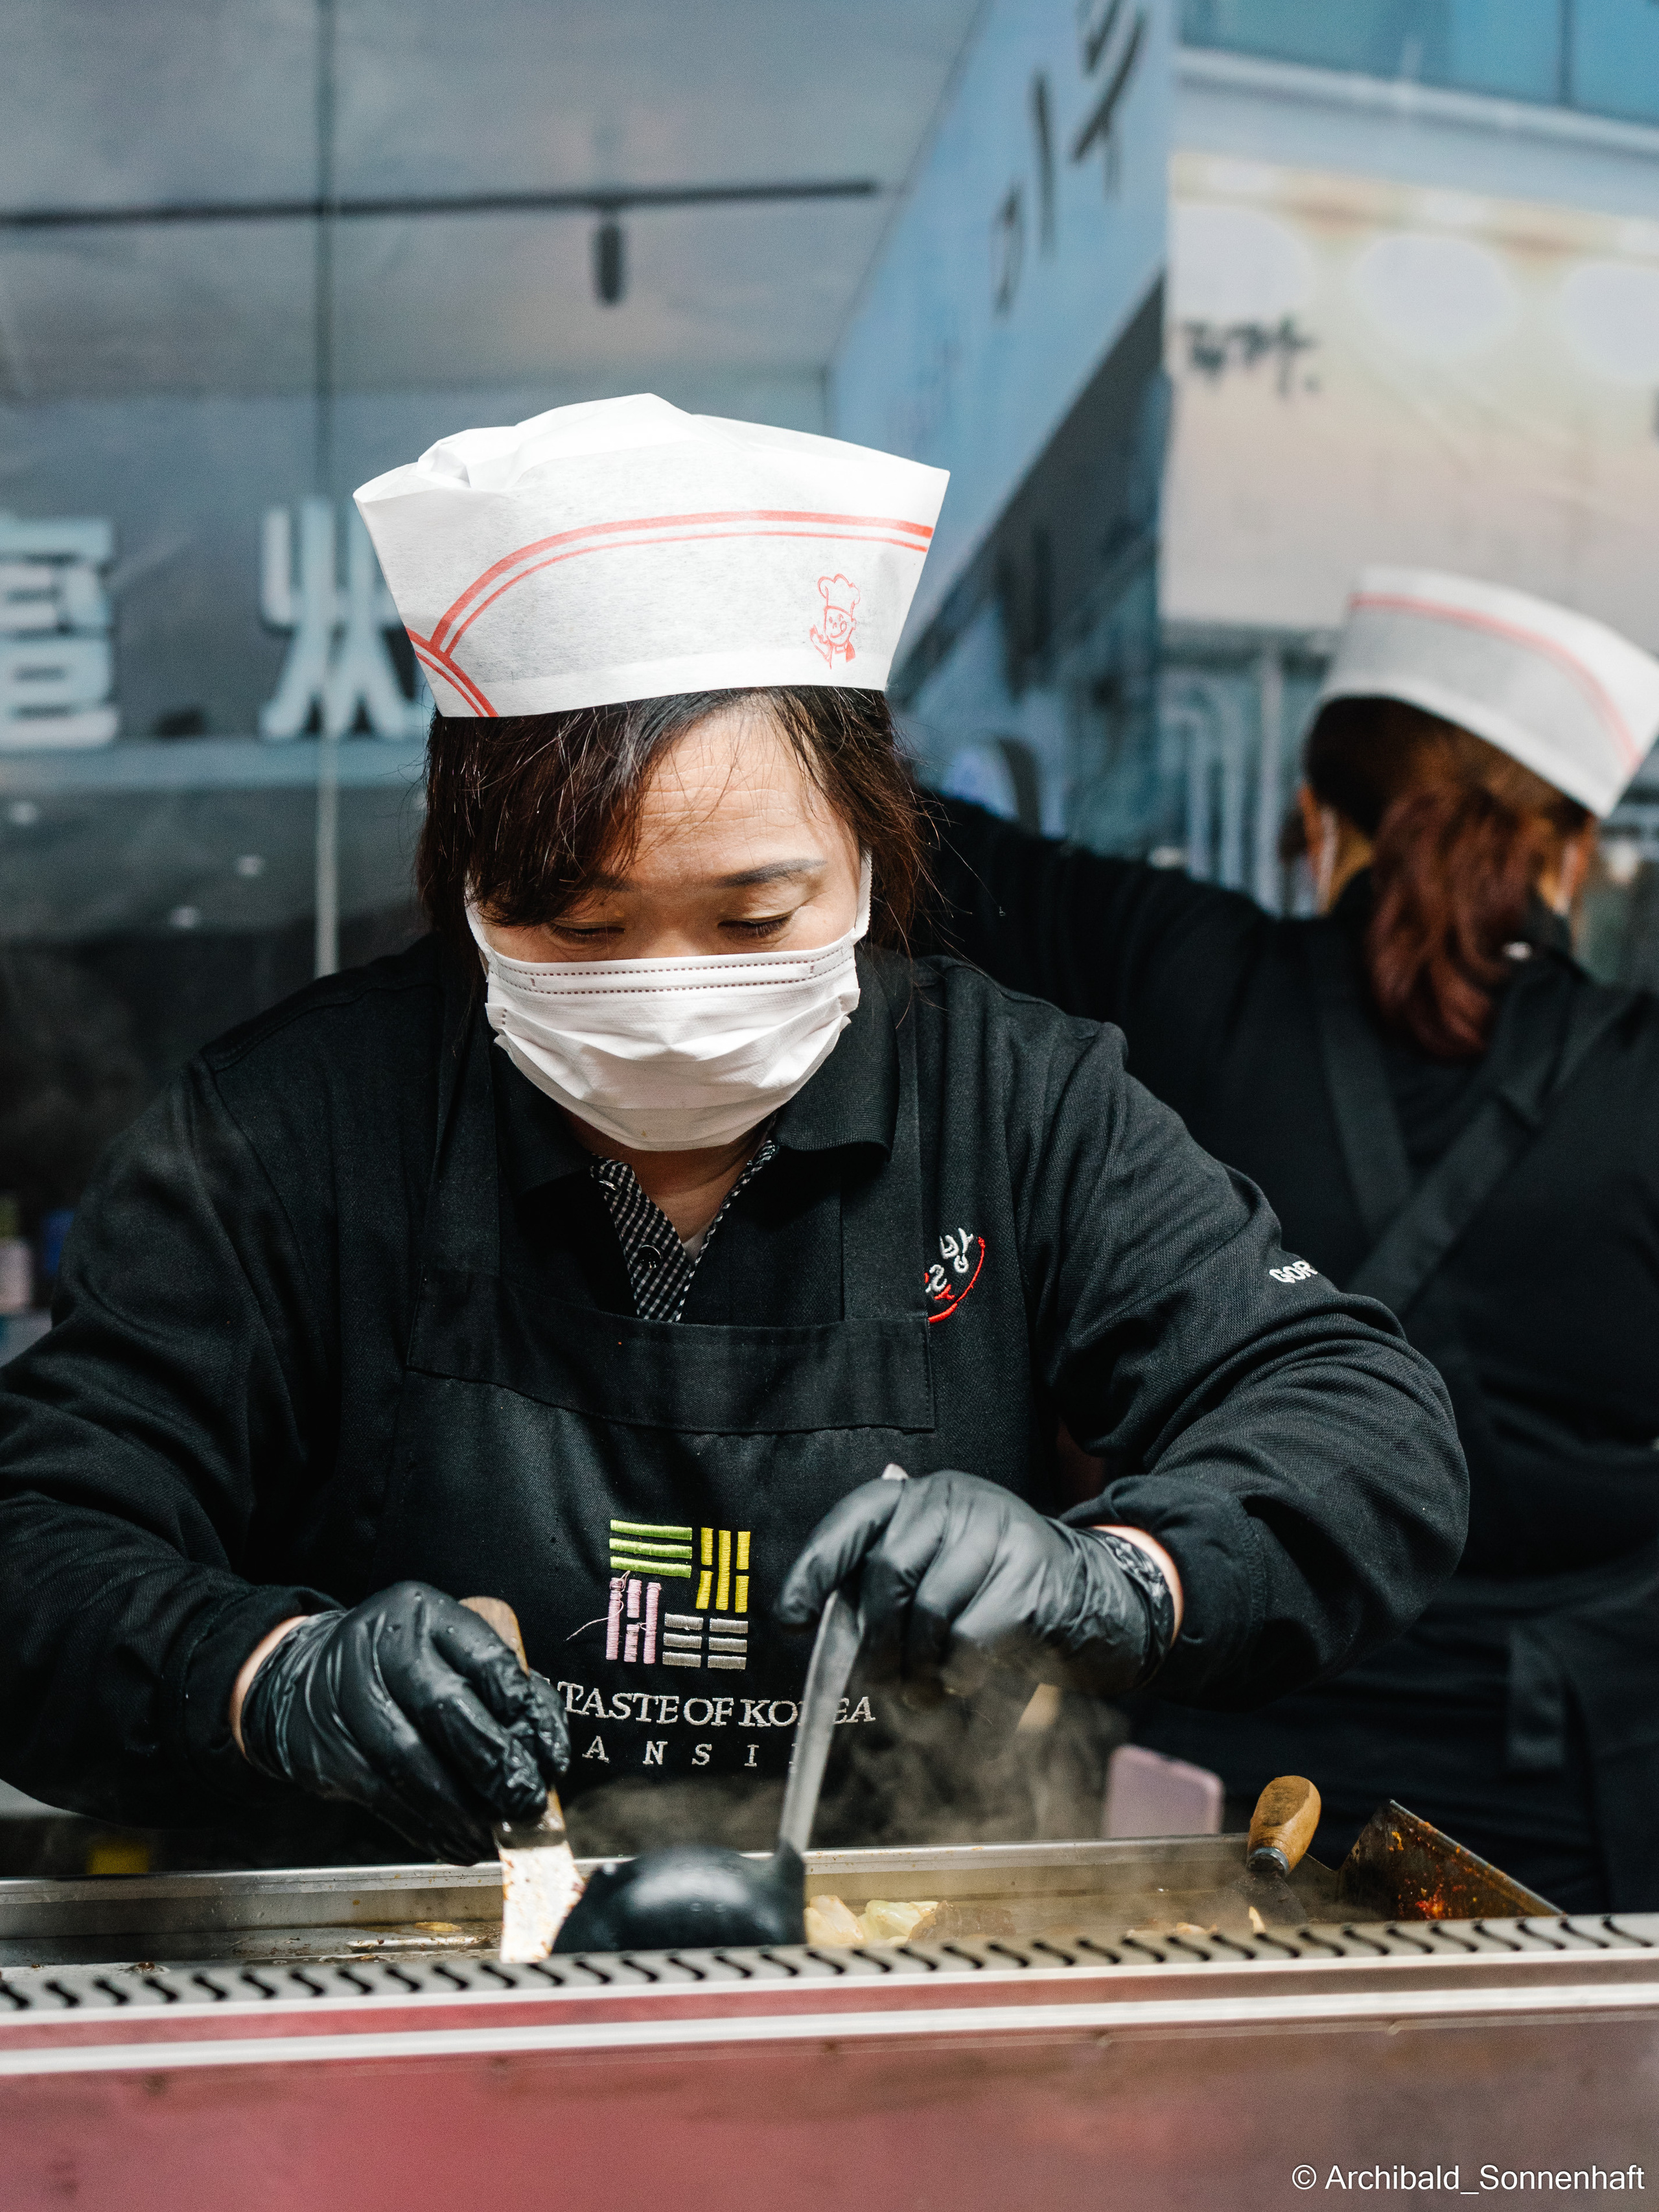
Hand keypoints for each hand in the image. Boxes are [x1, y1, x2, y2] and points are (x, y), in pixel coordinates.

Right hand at [238, 1582, 570, 1864]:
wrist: (304, 1677)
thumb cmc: (398, 1666)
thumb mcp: (447, 1650)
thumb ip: (500, 1688)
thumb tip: (544, 1749)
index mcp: (424, 1613)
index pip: (484, 1657)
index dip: (523, 1710)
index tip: (549, 1755)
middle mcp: (381, 1647)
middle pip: (445, 1707)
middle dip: (493, 1762)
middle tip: (525, 1800)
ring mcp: (348, 1699)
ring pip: (411, 1762)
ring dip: (461, 1809)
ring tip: (494, 1834)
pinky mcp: (329, 1752)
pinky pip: (384, 1798)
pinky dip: (427, 1829)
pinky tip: (457, 1844)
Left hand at [777, 1470, 1169, 1704]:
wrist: (1091, 1596)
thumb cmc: (994, 1592)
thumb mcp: (941, 1570)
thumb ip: (888, 1590)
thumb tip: (823, 1639)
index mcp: (926, 1497)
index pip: (856, 1519)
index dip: (816, 1567)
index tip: (791, 1620)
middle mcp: (959, 1502)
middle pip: (888, 1574)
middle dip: (874, 1641)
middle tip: (877, 1683)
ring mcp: (999, 1535)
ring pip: (927, 1613)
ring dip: (916, 1669)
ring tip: (922, 1693)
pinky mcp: (1030, 1580)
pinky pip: (969, 1640)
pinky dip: (956, 1675)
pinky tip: (962, 1683)